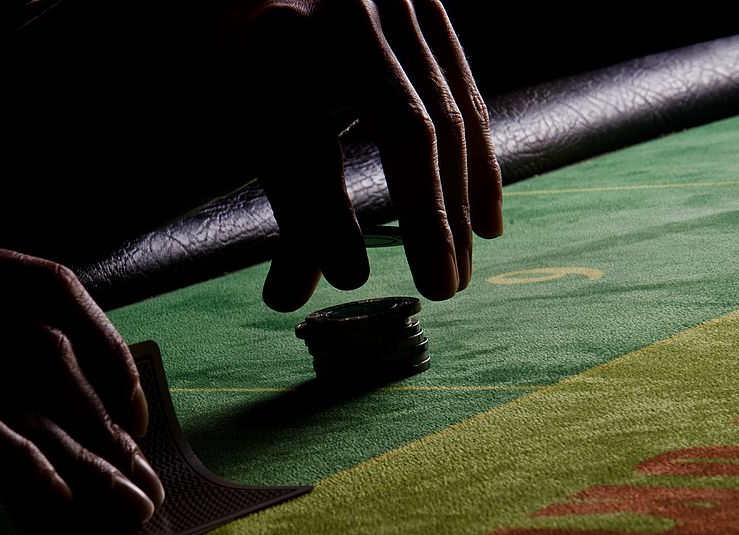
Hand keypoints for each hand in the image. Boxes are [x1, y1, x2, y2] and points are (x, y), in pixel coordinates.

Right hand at [0, 224, 163, 534]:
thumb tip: (34, 416)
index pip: (48, 288)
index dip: (105, 350)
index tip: (132, 414)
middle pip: (47, 351)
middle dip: (103, 425)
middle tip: (145, 486)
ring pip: (20, 386)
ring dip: (82, 454)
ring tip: (124, 508)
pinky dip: (18, 462)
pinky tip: (54, 507)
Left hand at [207, 0, 502, 310]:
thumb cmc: (261, 65)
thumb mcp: (251, 126)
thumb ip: (283, 203)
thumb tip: (284, 301)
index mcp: (275, 48)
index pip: (303, 145)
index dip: (323, 217)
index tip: (350, 278)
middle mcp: (343, 17)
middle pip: (401, 126)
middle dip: (426, 218)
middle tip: (438, 288)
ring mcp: (397, 7)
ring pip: (447, 117)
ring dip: (460, 206)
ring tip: (459, 273)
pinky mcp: (432, 12)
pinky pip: (468, 97)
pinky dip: (481, 167)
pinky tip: (487, 225)